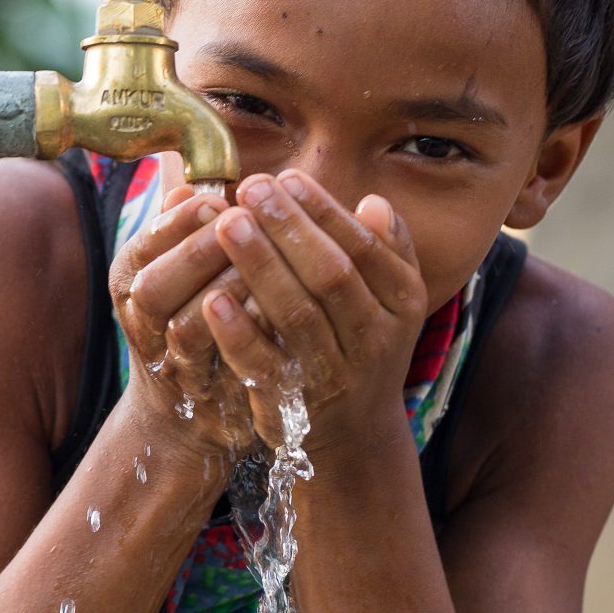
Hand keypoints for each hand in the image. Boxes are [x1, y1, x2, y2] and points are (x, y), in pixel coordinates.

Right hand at [109, 181, 271, 459]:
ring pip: (188, 330)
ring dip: (227, 291)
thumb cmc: (188, 314)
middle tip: (240, 222)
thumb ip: (181, 226)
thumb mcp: (172, 266)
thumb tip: (186, 176)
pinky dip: (254, 335)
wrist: (187, 409)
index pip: (141, 248)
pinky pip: (230, 366)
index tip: (215, 199)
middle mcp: (144, 326)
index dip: (176, 222)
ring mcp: (175, 365)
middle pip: (153, 288)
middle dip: (196, 253)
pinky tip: (282, 307)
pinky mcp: (210, 396)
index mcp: (130, 283)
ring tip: (264, 260)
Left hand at [197, 170, 427, 453]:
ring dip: (261, 267)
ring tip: (227, 225)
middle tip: (251, 188)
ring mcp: (334, 375)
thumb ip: (385, 250)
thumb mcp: (390, 300)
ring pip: (297, 316)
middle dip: (289, 229)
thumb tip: (374, 204)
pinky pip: (266, 365)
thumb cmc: (361, 344)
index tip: (288, 178)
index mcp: (401, 303)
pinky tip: (212, 300)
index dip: (325, 212)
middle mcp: (374, 339)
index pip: (363, 248)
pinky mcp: (293, 405)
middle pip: (331, 276)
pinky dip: (239, 334)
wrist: (355, 434)